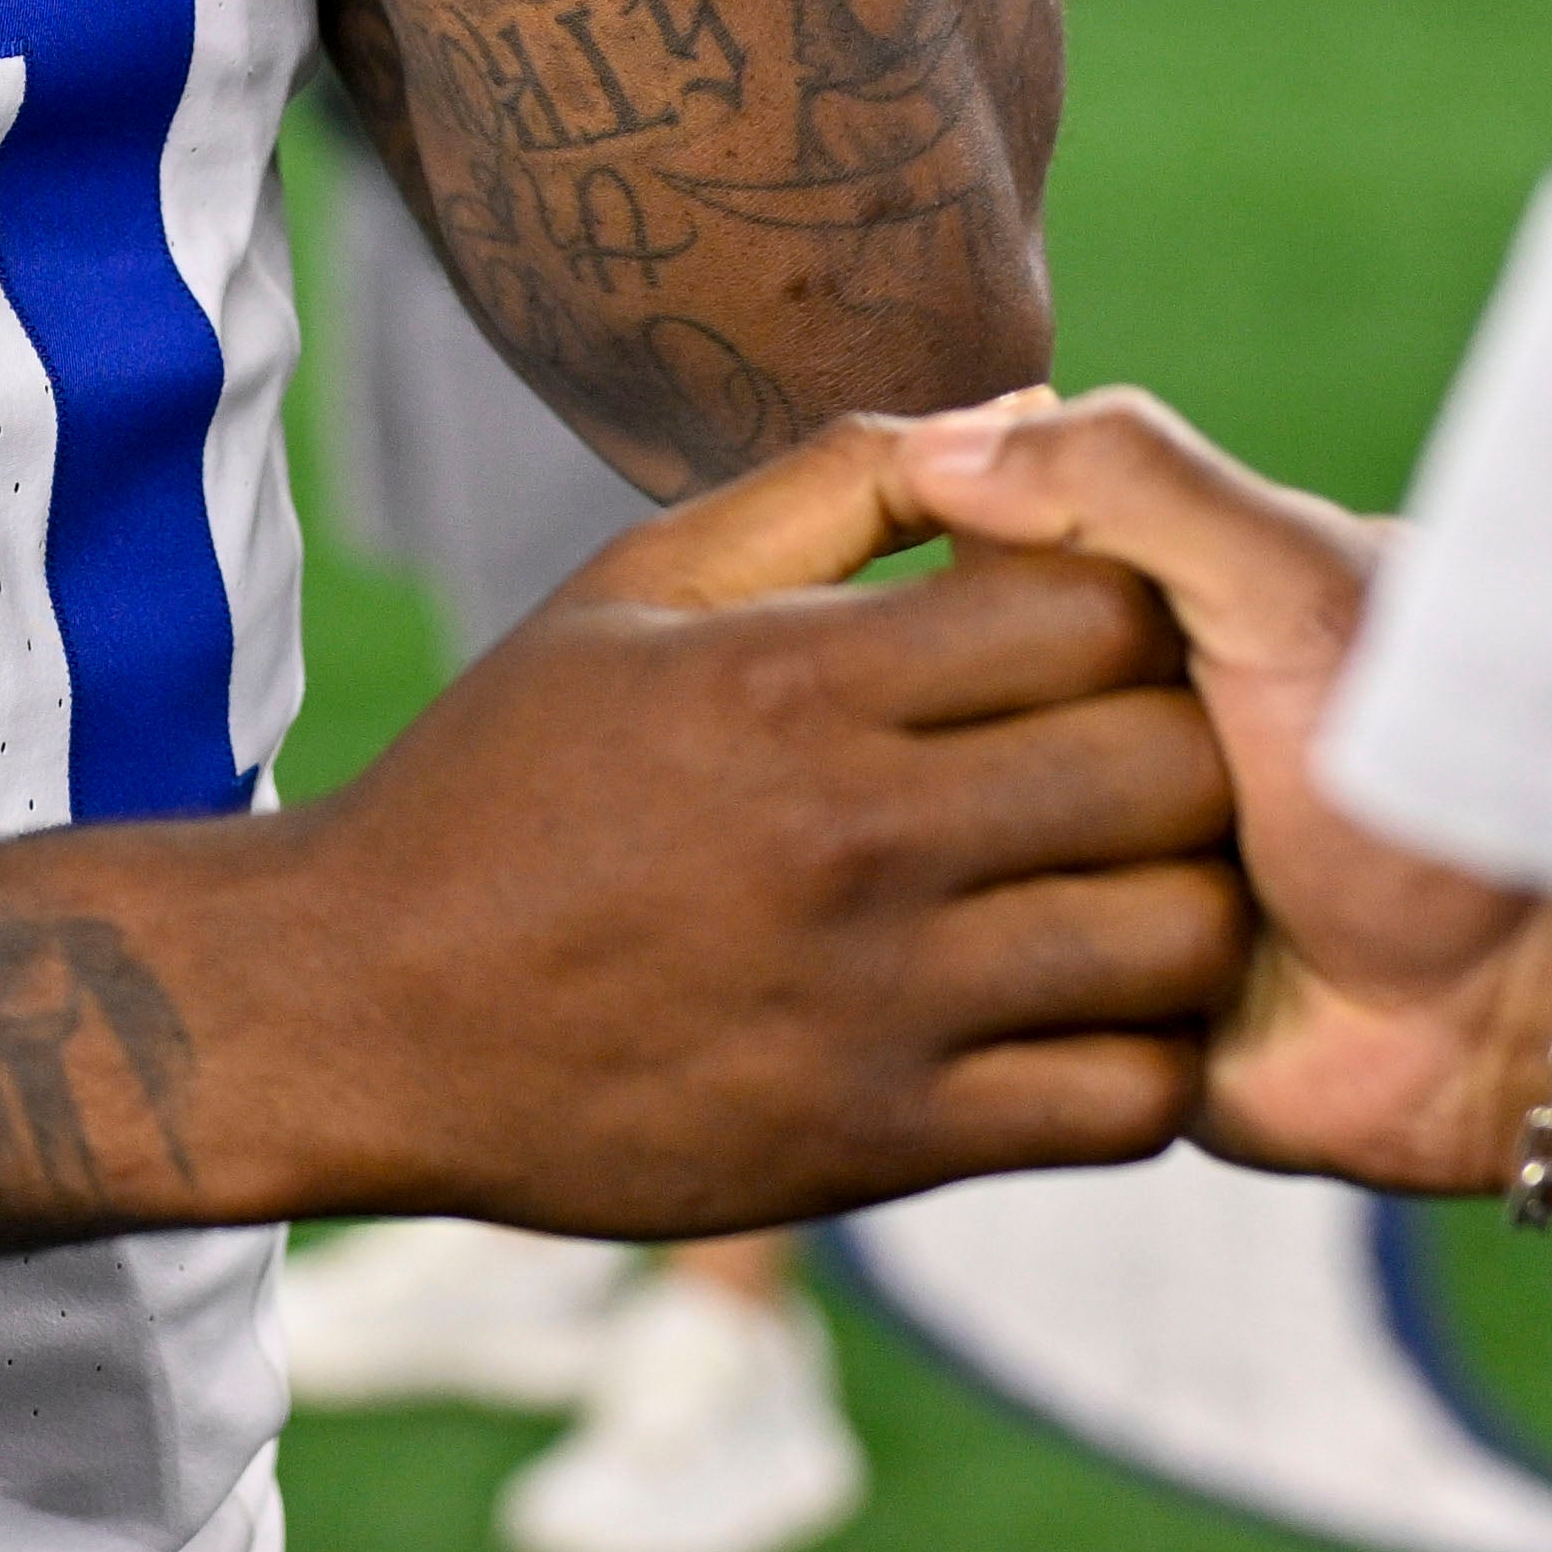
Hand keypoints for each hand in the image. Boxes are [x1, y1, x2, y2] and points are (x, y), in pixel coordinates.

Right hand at [244, 416, 1243, 1233]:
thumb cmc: (505, 781)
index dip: (1133, 614)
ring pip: (1176, 941)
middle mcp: (853, 835)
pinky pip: (1119, 1105)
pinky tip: (1080, 1019)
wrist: (362, 1012)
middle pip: (1171, 769)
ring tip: (1127, 893)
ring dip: (1186, 914)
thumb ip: (835, 484)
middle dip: (1189, 756)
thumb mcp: (636, 587)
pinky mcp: (883, 1144)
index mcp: (796, 679)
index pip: (1101, 611)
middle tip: (1137, 771)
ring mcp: (878, 1000)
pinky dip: (1140, 1065)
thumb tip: (1024, 407)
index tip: (1090, 645)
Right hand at [883, 388, 1551, 1200]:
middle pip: (957, 736)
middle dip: (1081, 772)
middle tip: (1233, 791)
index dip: (1027, 624)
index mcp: (1112, 617)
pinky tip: (1181, 989)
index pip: (966, 589)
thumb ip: (1129, 480)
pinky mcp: (1081, 1015)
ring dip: (1093, 896)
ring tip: (1237, 899)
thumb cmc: (1435, 759)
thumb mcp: (1292, 581)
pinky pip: (1012, 1007)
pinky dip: (1085, 1002)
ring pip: (972, 876)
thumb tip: (932, 445)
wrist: (1528, 998)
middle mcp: (1077, 744)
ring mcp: (1074, 882)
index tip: (1151, 658)